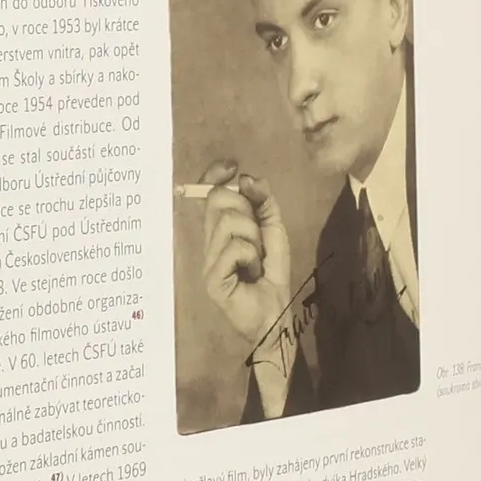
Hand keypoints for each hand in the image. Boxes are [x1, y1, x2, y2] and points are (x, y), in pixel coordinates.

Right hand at [197, 159, 293, 354]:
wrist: (274, 313)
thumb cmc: (271, 274)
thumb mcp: (273, 231)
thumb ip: (264, 203)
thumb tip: (246, 177)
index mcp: (220, 228)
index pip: (208, 192)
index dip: (216, 175)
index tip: (231, 167)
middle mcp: (209, 240)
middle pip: (219, 200)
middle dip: (247, 211)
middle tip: (257, 238)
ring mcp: (207, 259)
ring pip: (229, 222)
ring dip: (253, 238)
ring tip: (255, 260)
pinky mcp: (211, 277)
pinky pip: (234, 248)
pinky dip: (251, 256)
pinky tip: (250, 272)